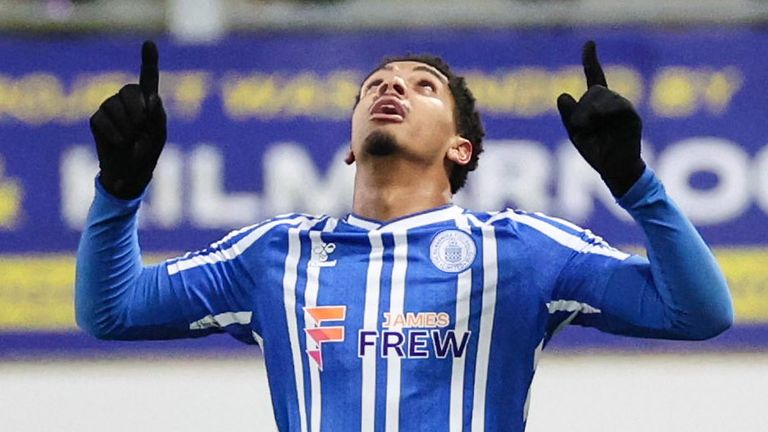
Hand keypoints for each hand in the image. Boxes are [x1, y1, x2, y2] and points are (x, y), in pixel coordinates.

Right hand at [89, 41, 166, 199]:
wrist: (128, 174)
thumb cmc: (147, 154)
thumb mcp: (158, 137)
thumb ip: (158, 117)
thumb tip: (153, 98)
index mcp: (148, 102)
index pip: (148, 77)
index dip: (148, 60)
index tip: (149, 43)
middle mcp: (128, 100)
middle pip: (130, 91)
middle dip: (137, 111)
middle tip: (140, 130)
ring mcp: (110, 107)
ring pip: (116, 106)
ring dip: (127, 127)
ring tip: (129, 139)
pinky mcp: (96, 119)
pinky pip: (103, 120)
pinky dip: (115, 135)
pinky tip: (118, 142)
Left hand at [557, 41, 644, 197]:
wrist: (615, 170)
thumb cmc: (596, 152)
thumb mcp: (576, 133)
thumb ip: (569, 114)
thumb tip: (563, 95)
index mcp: (598, 104)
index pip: (595, 76)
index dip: (591, 59)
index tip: (589, 43)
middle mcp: (613, 102)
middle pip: (593, 91)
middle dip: (582, 110)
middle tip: (582, 129)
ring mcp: (623, 108)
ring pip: (602, 96)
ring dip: (590, 113)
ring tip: (592, 131)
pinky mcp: (632, 116)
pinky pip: (617, 105)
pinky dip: (604, 113)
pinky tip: (601, 123)